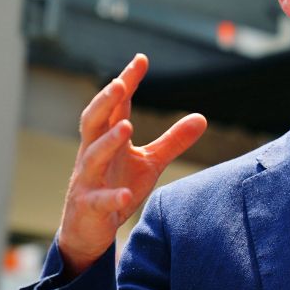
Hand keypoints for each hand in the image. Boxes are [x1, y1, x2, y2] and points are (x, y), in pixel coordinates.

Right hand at [57, 54, 206, 276]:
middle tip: (120, 84)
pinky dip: (112, 197)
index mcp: (108, 139)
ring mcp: (88, 180)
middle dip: (105, 102)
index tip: (140, 59)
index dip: (126, 82)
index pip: (116, 106)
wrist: (90, 229)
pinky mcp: (89, 207)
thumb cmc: (117, 186)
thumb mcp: (150, 163)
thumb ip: (173, 141)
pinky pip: (99, 200)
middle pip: (94, 121)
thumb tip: (202, 117)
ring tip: (127, 127)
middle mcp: (93, 154)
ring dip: (109, 141)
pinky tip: (127, 195)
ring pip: (93, 156)